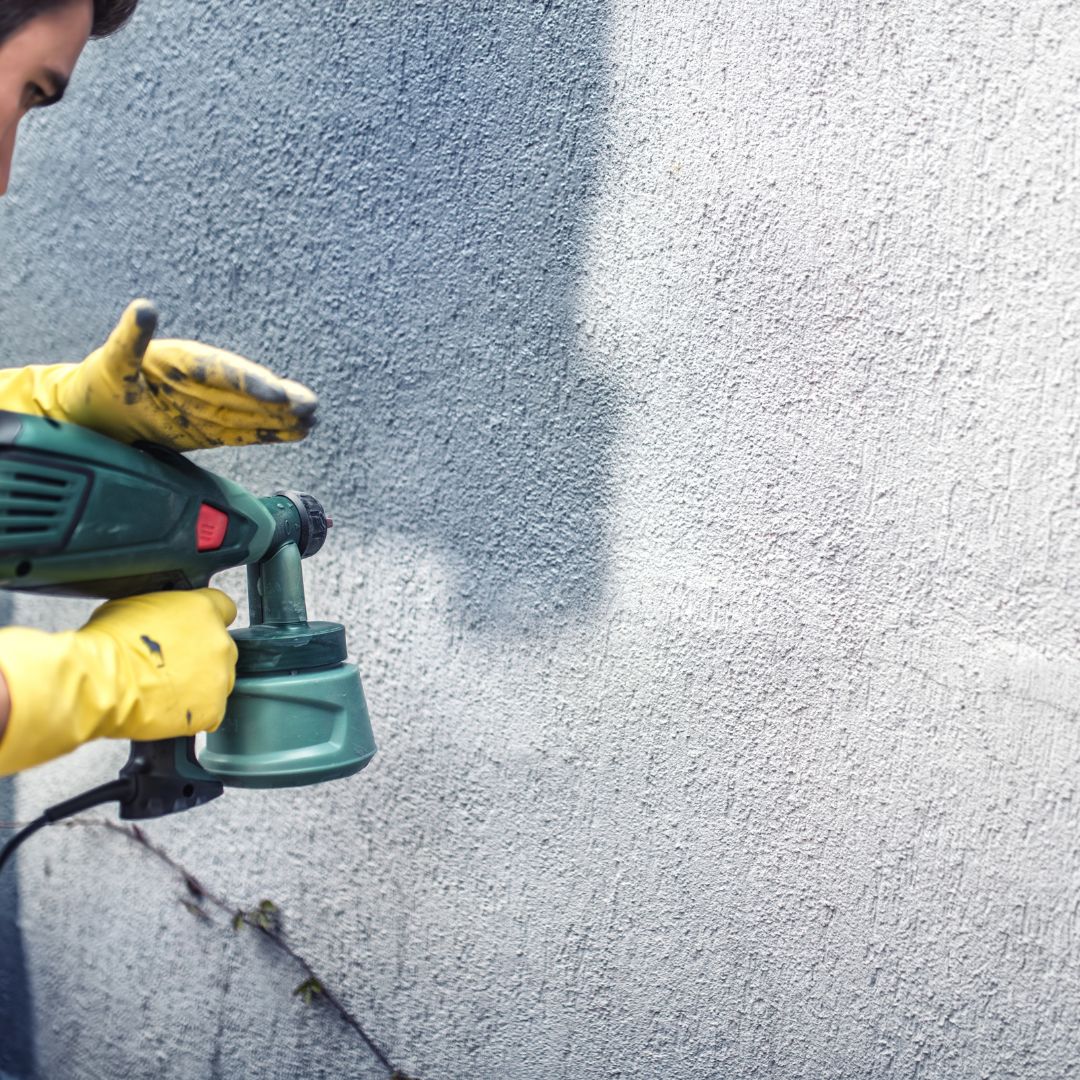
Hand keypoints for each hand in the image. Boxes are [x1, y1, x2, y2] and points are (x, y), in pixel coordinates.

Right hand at [0, 588, 237, 774]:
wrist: (101, 682)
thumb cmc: (109, 643)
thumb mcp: (136, 606)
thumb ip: (165, 612)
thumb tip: (162, 620)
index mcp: (204, 610)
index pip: (224, 608)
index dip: (208, 620)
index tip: (194, 631)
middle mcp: (220, 642)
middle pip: (221, 649)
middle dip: (202, 656)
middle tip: (170, 666)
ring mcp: (219, 677)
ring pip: (218, 680)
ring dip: (199, 685)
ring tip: (164, 690)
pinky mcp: (212, 708)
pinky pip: (210, 711)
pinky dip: (192, 712)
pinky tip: (167, 709)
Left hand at [56, 299, 317, 449]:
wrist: (101, 410)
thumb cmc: (104, 380)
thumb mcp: (112, 359)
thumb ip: (131, 338)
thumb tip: (144, 307)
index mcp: (187, 362)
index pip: (223, 372)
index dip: (250, 382)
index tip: (276, 392)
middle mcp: (207, 383)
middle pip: (248, 392)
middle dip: (280, 400)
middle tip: (310, 405)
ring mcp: (213, 406)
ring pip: (254, 412)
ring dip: (284, 417)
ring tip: (313, 419)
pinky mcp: (214, 429)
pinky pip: (248, 431)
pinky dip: (272, 432)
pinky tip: (299, 432)